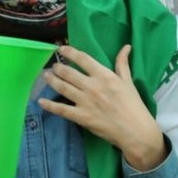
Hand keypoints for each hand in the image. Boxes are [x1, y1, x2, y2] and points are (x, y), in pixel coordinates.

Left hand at [40, 45, 167, 170]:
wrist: (136, 131)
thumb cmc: (133, 105)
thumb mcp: (128, 82)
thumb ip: (122, 64)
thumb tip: (126, 47)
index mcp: (105, 76)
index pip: (83, 59)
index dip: (70, 52)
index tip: (61, 49)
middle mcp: (92, 86)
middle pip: (68, 72)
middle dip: (58, 68)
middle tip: (54, 66)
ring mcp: (85, 101)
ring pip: (62, 87)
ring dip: (51, 80)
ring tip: (46, 76)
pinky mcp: (81, 116)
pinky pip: (61, 109)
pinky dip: (49, 105)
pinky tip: (40, 101)